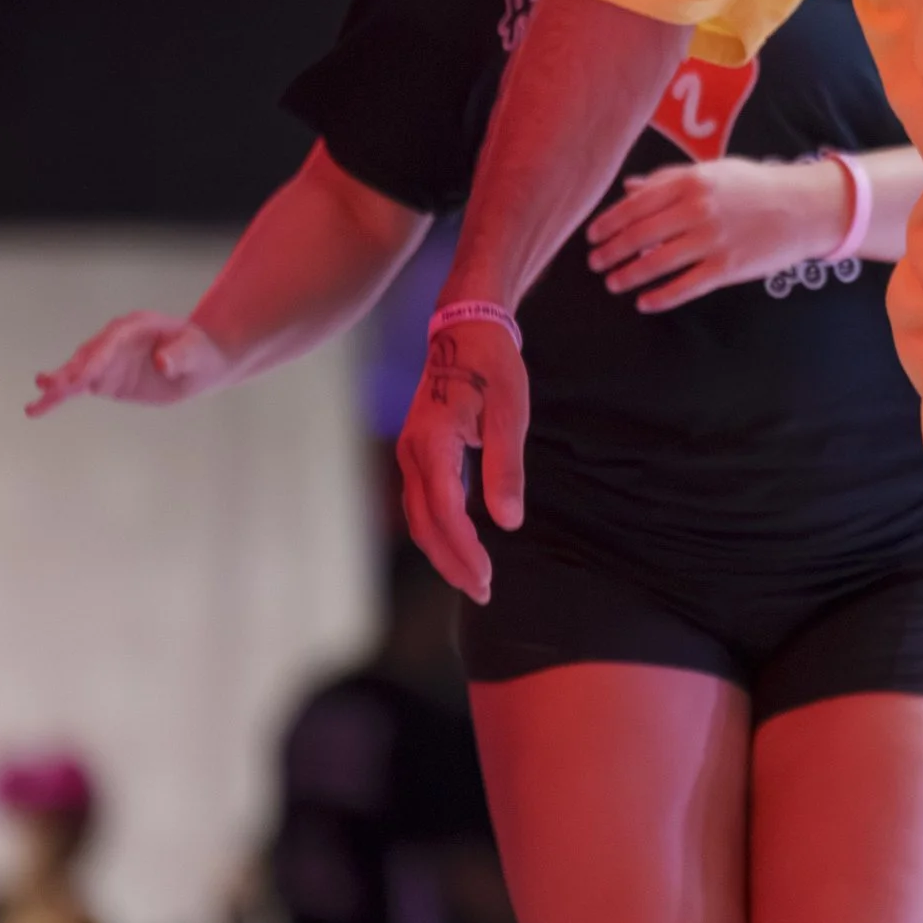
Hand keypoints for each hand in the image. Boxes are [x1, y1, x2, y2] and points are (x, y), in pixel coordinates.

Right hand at [28, 311, 228, 415]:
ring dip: (59, 386)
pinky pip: (79, 386)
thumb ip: (179, 356)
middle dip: (69, 372)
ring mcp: (107, 360)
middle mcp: (115, 341)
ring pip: (78, 372)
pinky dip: (61, 395)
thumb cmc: (199, 352)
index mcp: (135, 327)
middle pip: (88, 356)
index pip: (111, 343)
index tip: (80, 378)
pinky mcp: (105, 378)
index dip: (95, 360)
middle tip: (48, 386)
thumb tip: (162, 362)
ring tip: (37, 404)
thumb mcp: (195, 352)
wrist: (200, 362)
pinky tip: (39, 406)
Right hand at [397, 316, 527, 602]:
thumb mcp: (511, 415)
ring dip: (443, 551)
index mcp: (433, 441)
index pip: (445, 511)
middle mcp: (412, 451)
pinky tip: (461, 546)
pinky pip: (422, 502)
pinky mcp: (418, 452)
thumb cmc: (494, 367)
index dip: (464, 550)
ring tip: (474, 579)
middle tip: (483, 592)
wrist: (468, 330)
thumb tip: (508, 522)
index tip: (487, 579)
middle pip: (425, 523)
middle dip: (452, 562)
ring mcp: (410, 452)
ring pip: (419, 517)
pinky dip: (438, 530)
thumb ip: (506, 469)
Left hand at [584, 156, 854, 312]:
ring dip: (629, 275)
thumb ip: (668, 179)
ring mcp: (712, 240)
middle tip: (596, 263)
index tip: (592, 235)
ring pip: (657, 262)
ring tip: (613, 283)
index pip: (636, 204)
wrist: (805, 207)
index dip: (609, 222)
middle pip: (640, 235)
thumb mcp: (713, 171)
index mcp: (691, 181)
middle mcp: (697, 209)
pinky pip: (686, 286)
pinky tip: (645, 302)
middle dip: (612, 251)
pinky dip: (661, 296)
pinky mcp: (728, 267)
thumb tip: (628, 188)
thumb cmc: (756, 186)